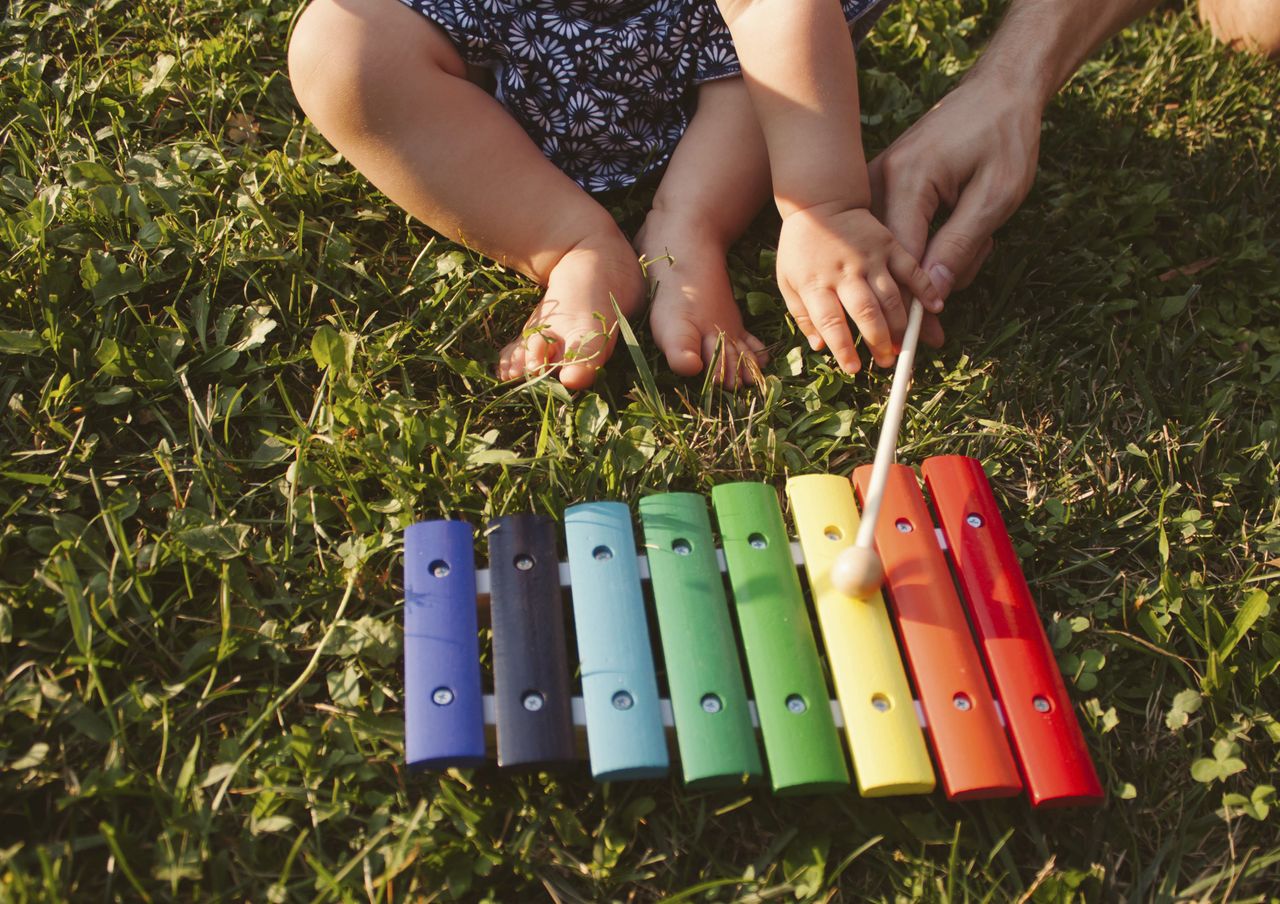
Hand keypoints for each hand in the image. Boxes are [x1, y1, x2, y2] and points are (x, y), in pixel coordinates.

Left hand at [776, 203, 942, 373]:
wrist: (819, 201)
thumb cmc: (800, 248)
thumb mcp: (788, 281)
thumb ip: (802, 315)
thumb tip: (819, 348)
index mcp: (816, 282)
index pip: (830, 322)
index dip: (843, 348)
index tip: (854, 368)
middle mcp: (844, 272)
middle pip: (865, 311)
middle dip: (878, 340)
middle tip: (886, 361)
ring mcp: (869, 257)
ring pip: (890, 295)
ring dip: (900, 323)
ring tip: (904, 345)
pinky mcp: (888, 244)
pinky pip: (911, 267)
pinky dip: (925, 287)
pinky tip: (936, 307)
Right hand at [869, 75, 1042, 343]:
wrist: (1000, 90)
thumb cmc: (1004, 136)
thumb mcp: (996, 196)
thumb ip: (961, 246)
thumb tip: (933, 295)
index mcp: (907, 180)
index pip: (901, 258)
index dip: (917, 303)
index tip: (929, 339)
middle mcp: (881, 180)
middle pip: (891, 260)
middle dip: (930, 284)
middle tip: (976, 267)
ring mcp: (879, 182)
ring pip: (895, 251)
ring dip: (938, 259)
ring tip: (981, 234)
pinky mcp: (885, 185)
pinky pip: (897, 233)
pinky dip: (928, 244)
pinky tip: (960, 226)